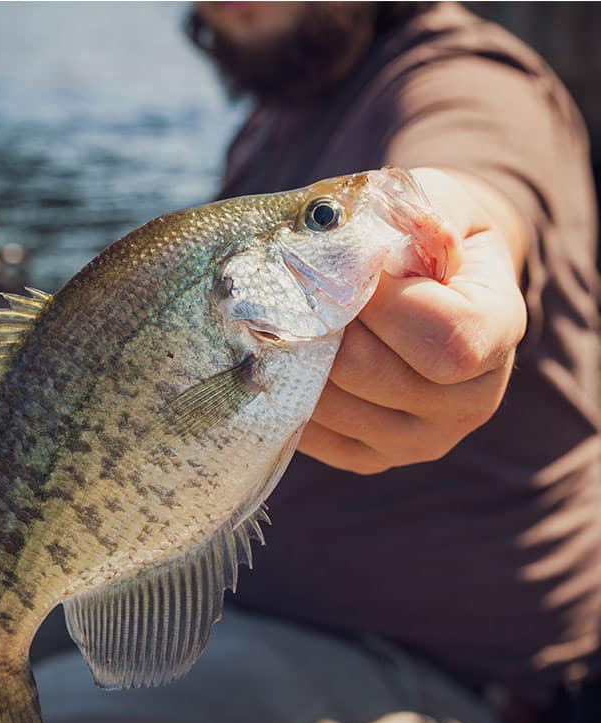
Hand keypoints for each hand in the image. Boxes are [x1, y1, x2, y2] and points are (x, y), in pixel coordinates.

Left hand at [298, 167, 527, 473]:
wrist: (428, 287)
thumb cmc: (423, 238)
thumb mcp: (433, 200)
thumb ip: (411, 213)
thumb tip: (362, 247)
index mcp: (499, 331)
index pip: (445, 338)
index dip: (383, 303)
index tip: (349, 268)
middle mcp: (471, 402)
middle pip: (372, 374)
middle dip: (324, 326)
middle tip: (298, 291)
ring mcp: (421, 441)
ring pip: (333, 408)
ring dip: (296, 359)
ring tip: (288, 321)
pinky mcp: (372, 460)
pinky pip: (313, 437)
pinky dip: (286, 396)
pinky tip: (286, 360)